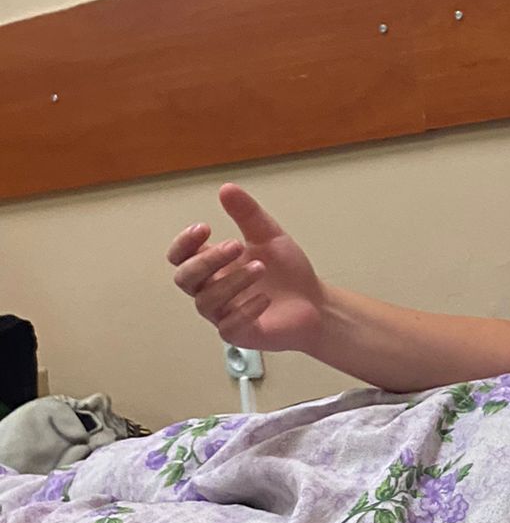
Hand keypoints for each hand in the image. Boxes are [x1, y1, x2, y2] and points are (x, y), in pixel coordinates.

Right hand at [166, 184, 327, 355]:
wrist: (316, 303)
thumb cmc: (287, 271)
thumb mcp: (269, 236)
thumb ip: (247, 214)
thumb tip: (226, 188)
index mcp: (214, 265)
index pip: (180, 256)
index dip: (184, 243)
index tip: (205, 228)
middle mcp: (212, 290)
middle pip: (186, 278)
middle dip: (209, 260)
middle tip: (237, 246)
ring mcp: (222, 314)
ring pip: (207, 300)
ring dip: (233, 281)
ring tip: (261, 268)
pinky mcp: (238, 334)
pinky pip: (228, 325)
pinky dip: (246, 310)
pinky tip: (265, 298)